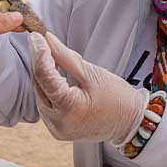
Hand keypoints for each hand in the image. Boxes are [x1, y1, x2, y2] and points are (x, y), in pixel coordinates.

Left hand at [28, 32, 148, 144]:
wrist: (130, 124)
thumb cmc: (117, 98)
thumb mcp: (92, 73)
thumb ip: (66, 56)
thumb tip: (47, 39)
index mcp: (69, 108)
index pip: (45, 76)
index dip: (39, 53)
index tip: (36, 36)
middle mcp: (58, 122)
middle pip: (39, 85)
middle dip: (38, 62)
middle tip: (38, 41)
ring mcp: (55, 128)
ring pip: (40, 95)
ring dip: (41, 75)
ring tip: (45, 54)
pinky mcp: (56, 130)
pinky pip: (45, 104)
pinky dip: (46, 88)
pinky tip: (51, 73)